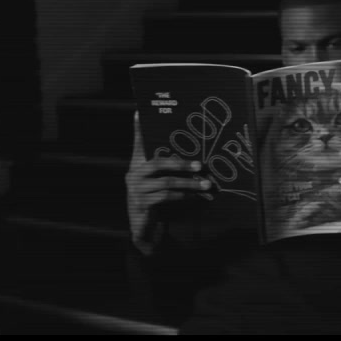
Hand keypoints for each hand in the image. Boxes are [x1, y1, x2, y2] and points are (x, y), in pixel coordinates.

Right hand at [125, 112, 211, 253]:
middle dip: (182, 163)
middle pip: (158, 163)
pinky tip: (196, 197)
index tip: (138, 111)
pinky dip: (183, 196)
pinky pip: (166, 197)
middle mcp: (133, 174)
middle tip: (201, 164)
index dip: (138, 128)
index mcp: (137, 164)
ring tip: (206, 184)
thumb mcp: (158, 182)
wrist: (145, 229)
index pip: (138, 143)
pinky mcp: (141, 205)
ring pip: (166, 183)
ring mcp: (136, 190)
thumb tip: (192, 157)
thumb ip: (166, 168)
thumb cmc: (155, 200)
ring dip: (189, 183)